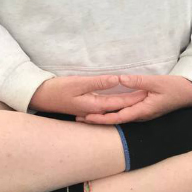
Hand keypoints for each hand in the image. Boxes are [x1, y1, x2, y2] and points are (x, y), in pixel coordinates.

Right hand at [29, 75, 147, 118]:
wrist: (41, 97)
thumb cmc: (58, 89)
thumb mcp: (79, 83)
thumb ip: (99, 82)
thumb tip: (118, 80)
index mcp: (95, 106)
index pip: (121, 102)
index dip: (135, 97)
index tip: (149, 91)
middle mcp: (95, 111)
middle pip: (119, 108)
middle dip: (135, 101)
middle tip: (150, 93)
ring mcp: (90, 111)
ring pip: (113, 109)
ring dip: (126, 103)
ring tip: (139, 96)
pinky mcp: (87, 108)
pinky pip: (106, 108)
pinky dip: (115, 105)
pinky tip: (120, 102)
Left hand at [76, 75, 191, 124]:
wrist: (189, 93)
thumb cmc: (175, 88)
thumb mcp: (157, 82)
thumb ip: (139, 81)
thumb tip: (120, 79)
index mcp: (142, 110)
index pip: (118, 117)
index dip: (102, 118)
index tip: (87, 118)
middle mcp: (140, 115)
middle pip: (115, 120)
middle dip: (97, 119)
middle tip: (78, 118)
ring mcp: (142, 113)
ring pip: (119, 117)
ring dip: (103, 116)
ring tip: (86, 115)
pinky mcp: (143, 108)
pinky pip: (125, 112)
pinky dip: (113, 112)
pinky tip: (105, 109)